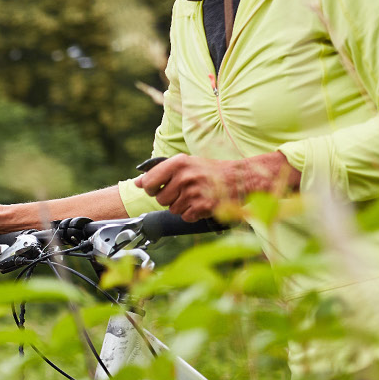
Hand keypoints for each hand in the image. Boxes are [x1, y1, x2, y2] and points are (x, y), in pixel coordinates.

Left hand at [135, 152, 297, 220]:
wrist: (242, 178)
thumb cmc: (211, 170)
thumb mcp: (186, 164)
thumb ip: (160, 172)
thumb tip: (136, 183)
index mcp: (178, 162)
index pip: (148, 182)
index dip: (152, 188)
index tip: (159, 188)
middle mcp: (184, 176)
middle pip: (160, 199)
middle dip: (170, 198)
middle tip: (185, 191)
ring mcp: (194, 192)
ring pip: (173, 209)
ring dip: (182, 206)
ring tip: (196, 196)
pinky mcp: (203, 206)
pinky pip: (186, 217)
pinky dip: (193, 214)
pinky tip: (203, 204)